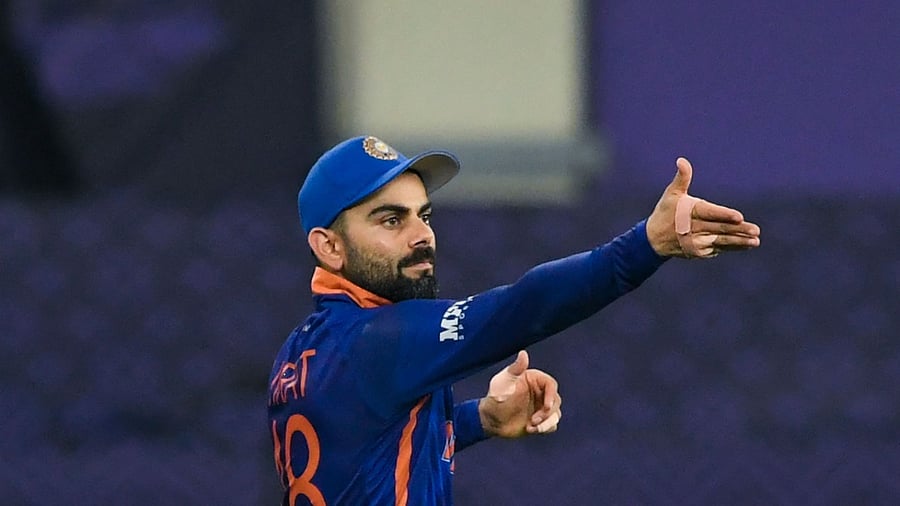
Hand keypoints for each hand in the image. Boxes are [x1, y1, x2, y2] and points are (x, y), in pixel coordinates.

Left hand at [478, 350, 561, 437]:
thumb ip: (515, 369)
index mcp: (534, 380)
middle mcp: (540, 392)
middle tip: (534, 420)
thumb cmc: (495, 397)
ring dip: (546, 422)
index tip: (546, 406)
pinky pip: (551, 425)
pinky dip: (544, 428)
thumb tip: (523, 353)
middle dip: (548, 412)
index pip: (551, 385)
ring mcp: (541, 407)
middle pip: (556, 400)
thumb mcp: (503, 382)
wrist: (490, 420)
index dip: (551, 395)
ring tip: (531, 426)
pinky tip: (529, 429)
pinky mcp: (541, 420)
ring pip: (556, 414)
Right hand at [646, 157, 760, 257]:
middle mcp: (694, 229)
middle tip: (755, 230)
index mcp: (689, 212)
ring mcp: (697, 243)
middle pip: (719, 229)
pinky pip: (718, 248)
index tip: (739, 217)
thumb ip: (682, 178)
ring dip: (740, 242)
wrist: (654, 239)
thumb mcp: (671, 194)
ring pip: (722, 241)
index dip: (724, 215)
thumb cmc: (666, 212)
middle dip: (738, 230)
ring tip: (755, 241)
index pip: (709, 213)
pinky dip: (732, 248)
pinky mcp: (699, 252)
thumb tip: (682, 160)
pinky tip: (745, 246)